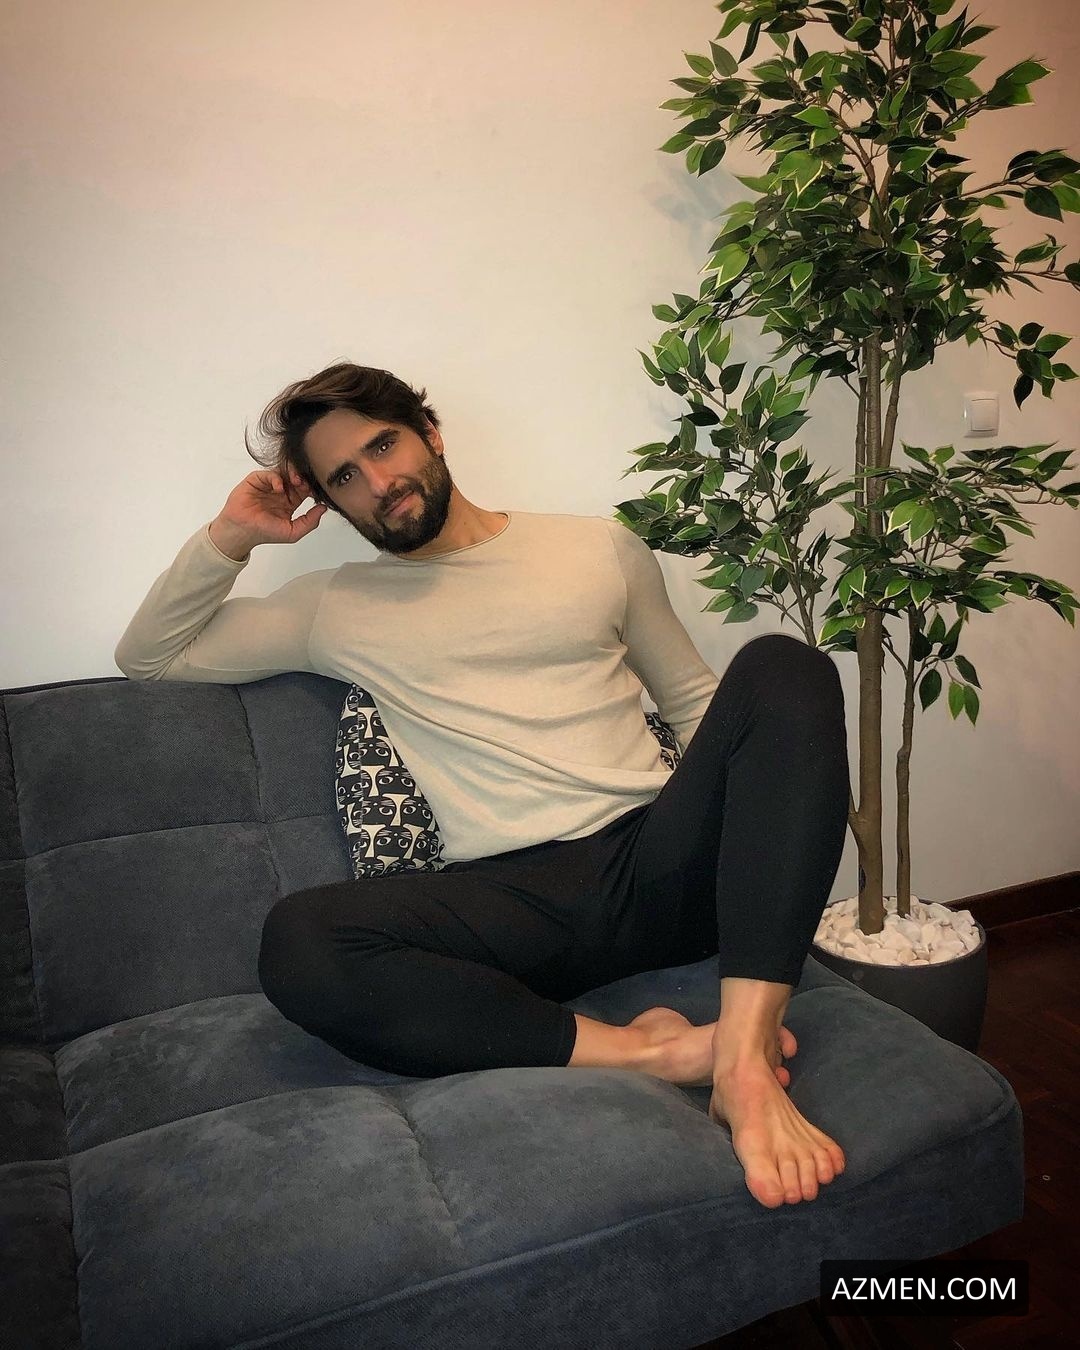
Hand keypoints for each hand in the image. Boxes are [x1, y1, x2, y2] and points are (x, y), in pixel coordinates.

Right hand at [209, 468, 326, 559]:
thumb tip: (323, 508)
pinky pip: (269, 473)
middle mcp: (281, 491)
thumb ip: (310, 522)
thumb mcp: (293, 532)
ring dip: (293, 474)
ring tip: (296, 482)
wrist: (242, 531)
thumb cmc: (264, 533)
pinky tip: (279, 488)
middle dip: (304, 478)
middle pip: (297, 477)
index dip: (311, 488)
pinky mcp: (257, 480)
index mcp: (291, 501)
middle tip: (306, 484)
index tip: (316, 492)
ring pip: (285, 471)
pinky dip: (276, 478)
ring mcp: (269, 484)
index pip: (305, 489)